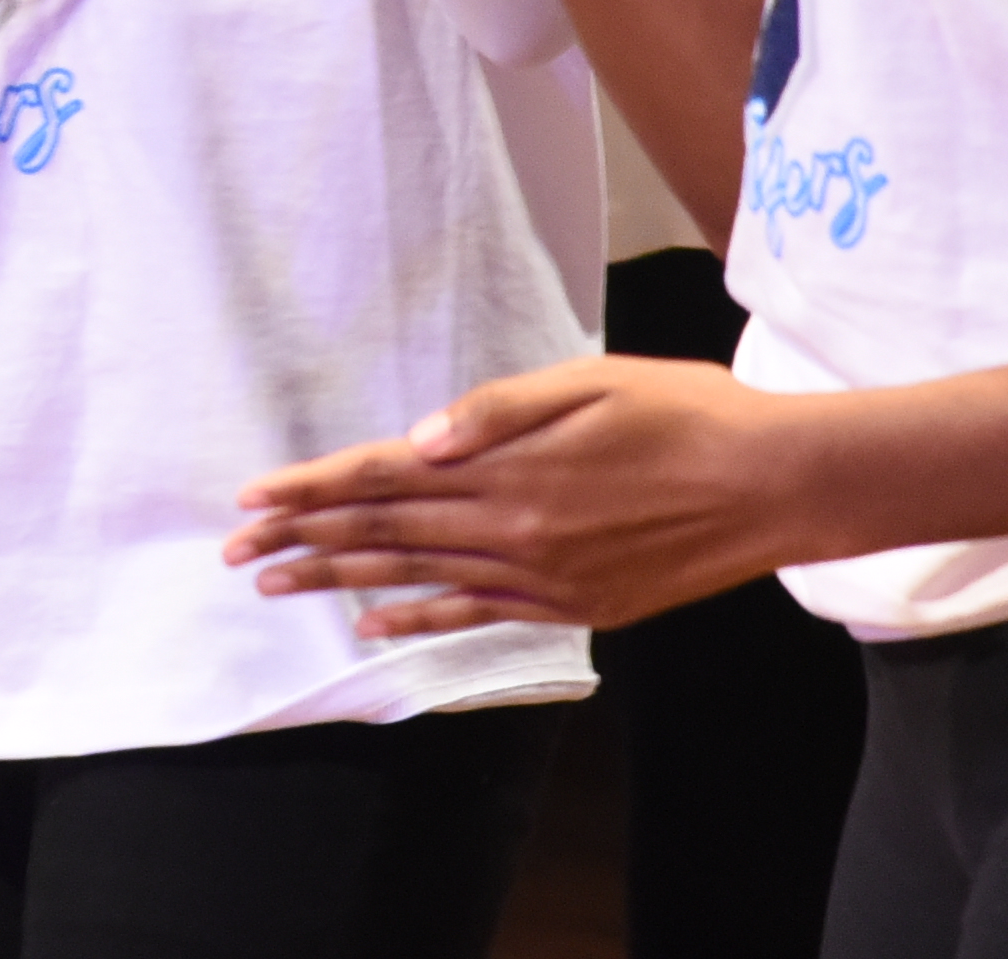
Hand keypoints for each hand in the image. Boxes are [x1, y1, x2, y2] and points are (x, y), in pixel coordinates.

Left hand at [227, 355, 817, 633]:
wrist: (773, 486)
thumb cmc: (685, 413)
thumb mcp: (589, 382)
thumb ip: (496, 411)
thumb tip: (417, 441)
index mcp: (508, 468)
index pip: (383, 479)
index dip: (312, 489)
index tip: (251, 497)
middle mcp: (513, 530)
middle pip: (385, 536)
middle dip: (303, 540)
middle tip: (234, 552)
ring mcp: (542, 577)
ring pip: (417, 581)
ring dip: (341, 582)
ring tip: (278, 585)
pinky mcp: (574, 606)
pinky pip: (477, 616)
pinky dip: (419, 621)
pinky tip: (374, 626)